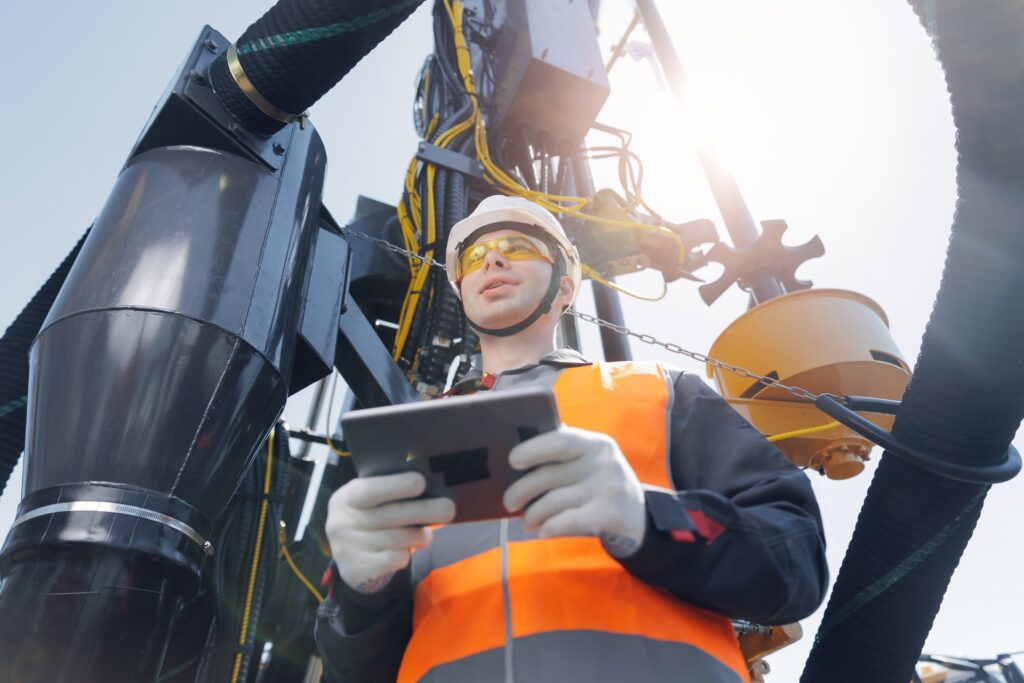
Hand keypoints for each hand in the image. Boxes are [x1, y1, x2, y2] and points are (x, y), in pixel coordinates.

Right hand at [325, 471, 455, 592]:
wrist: (349, 557)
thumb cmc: (368, 519)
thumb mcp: (369, 502)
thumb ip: (390, 493)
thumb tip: (428, 487)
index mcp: (346, 497)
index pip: (371, 490)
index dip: (397, 485)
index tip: (421, 482)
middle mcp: (341, 522)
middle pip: (391, 515)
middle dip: (425, 511)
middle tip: (449, 509)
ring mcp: (347, 548)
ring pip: (397, 539)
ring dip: (419, 536)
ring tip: (427, 536)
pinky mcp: (356, 570)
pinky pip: (393, 560)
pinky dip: (405, 555)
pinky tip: (406, 551)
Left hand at [502, 426, 646, 557]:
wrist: (638, 516)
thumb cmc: (600, 484)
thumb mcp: (590, 461)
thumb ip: (564, 454)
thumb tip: (518, 456)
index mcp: (595, 443)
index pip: (560, 440)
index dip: (533, 449)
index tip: (513, 461)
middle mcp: (604, 463)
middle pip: (549, 475)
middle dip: (522, 490)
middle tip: (509, 502)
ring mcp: (608, 489)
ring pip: (553, 501)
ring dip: (533, 514)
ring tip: (527, 521)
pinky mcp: (610, 514)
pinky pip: (566, 521)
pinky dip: (549, 527)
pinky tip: (543, 530)